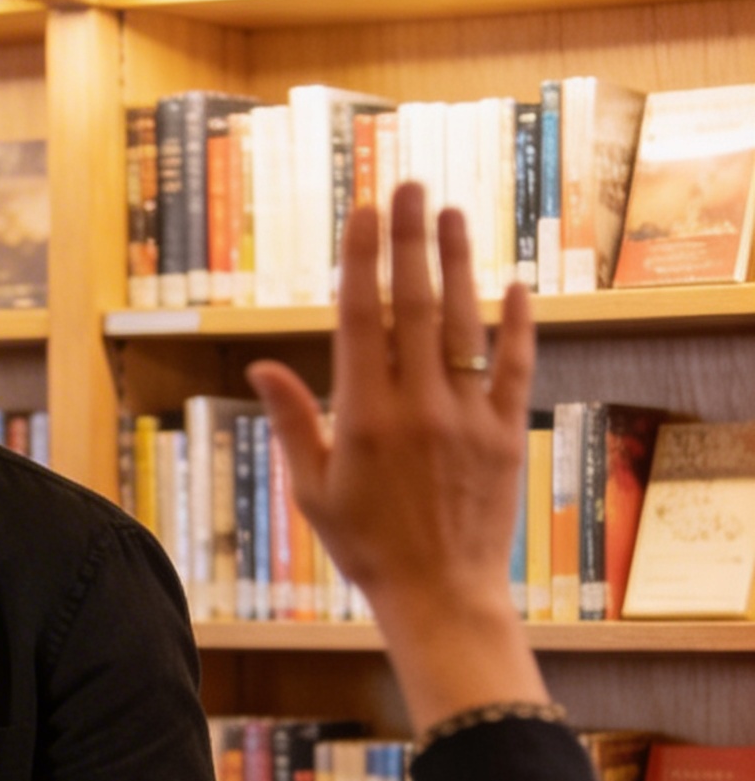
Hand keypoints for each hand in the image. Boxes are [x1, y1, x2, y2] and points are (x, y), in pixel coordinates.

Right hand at [246, 181, 546, 734]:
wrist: (438, 593)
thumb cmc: (365, 545)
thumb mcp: (313, 489)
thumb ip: (293, 421)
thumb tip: (263, 366)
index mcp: (363, 417)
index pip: (361, 319)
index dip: (362, 260)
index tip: (362, 212)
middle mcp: (417, 407)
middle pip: (413, 306)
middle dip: (409, 240)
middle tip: (407, 186)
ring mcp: (466, 418)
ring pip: (463, 325)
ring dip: (456, 264)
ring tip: (449, 214)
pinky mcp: (504, 434)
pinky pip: (513, 368)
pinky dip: (517, 325)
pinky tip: (515, 284)